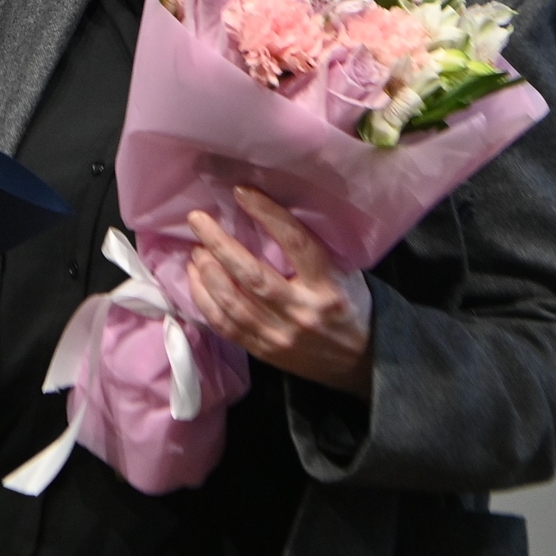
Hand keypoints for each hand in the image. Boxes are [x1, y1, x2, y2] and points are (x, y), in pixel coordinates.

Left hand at [185, 186, 373, 396]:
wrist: (360, 363)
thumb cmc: (349, 308)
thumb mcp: (345, 275)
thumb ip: (313, 253)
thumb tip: (270, 215)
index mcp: (328, 287)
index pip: (296, 244)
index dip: (268, 215)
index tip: (242, 192)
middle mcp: (302, 312)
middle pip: (253, 276)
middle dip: (220, 244)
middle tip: (198, 220)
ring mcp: (280, 336)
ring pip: (232, 303)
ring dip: (207, 272)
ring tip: (196, 250)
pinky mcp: (263, 351)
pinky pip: (224, 326)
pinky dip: (204, 300)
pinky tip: (195, 279)